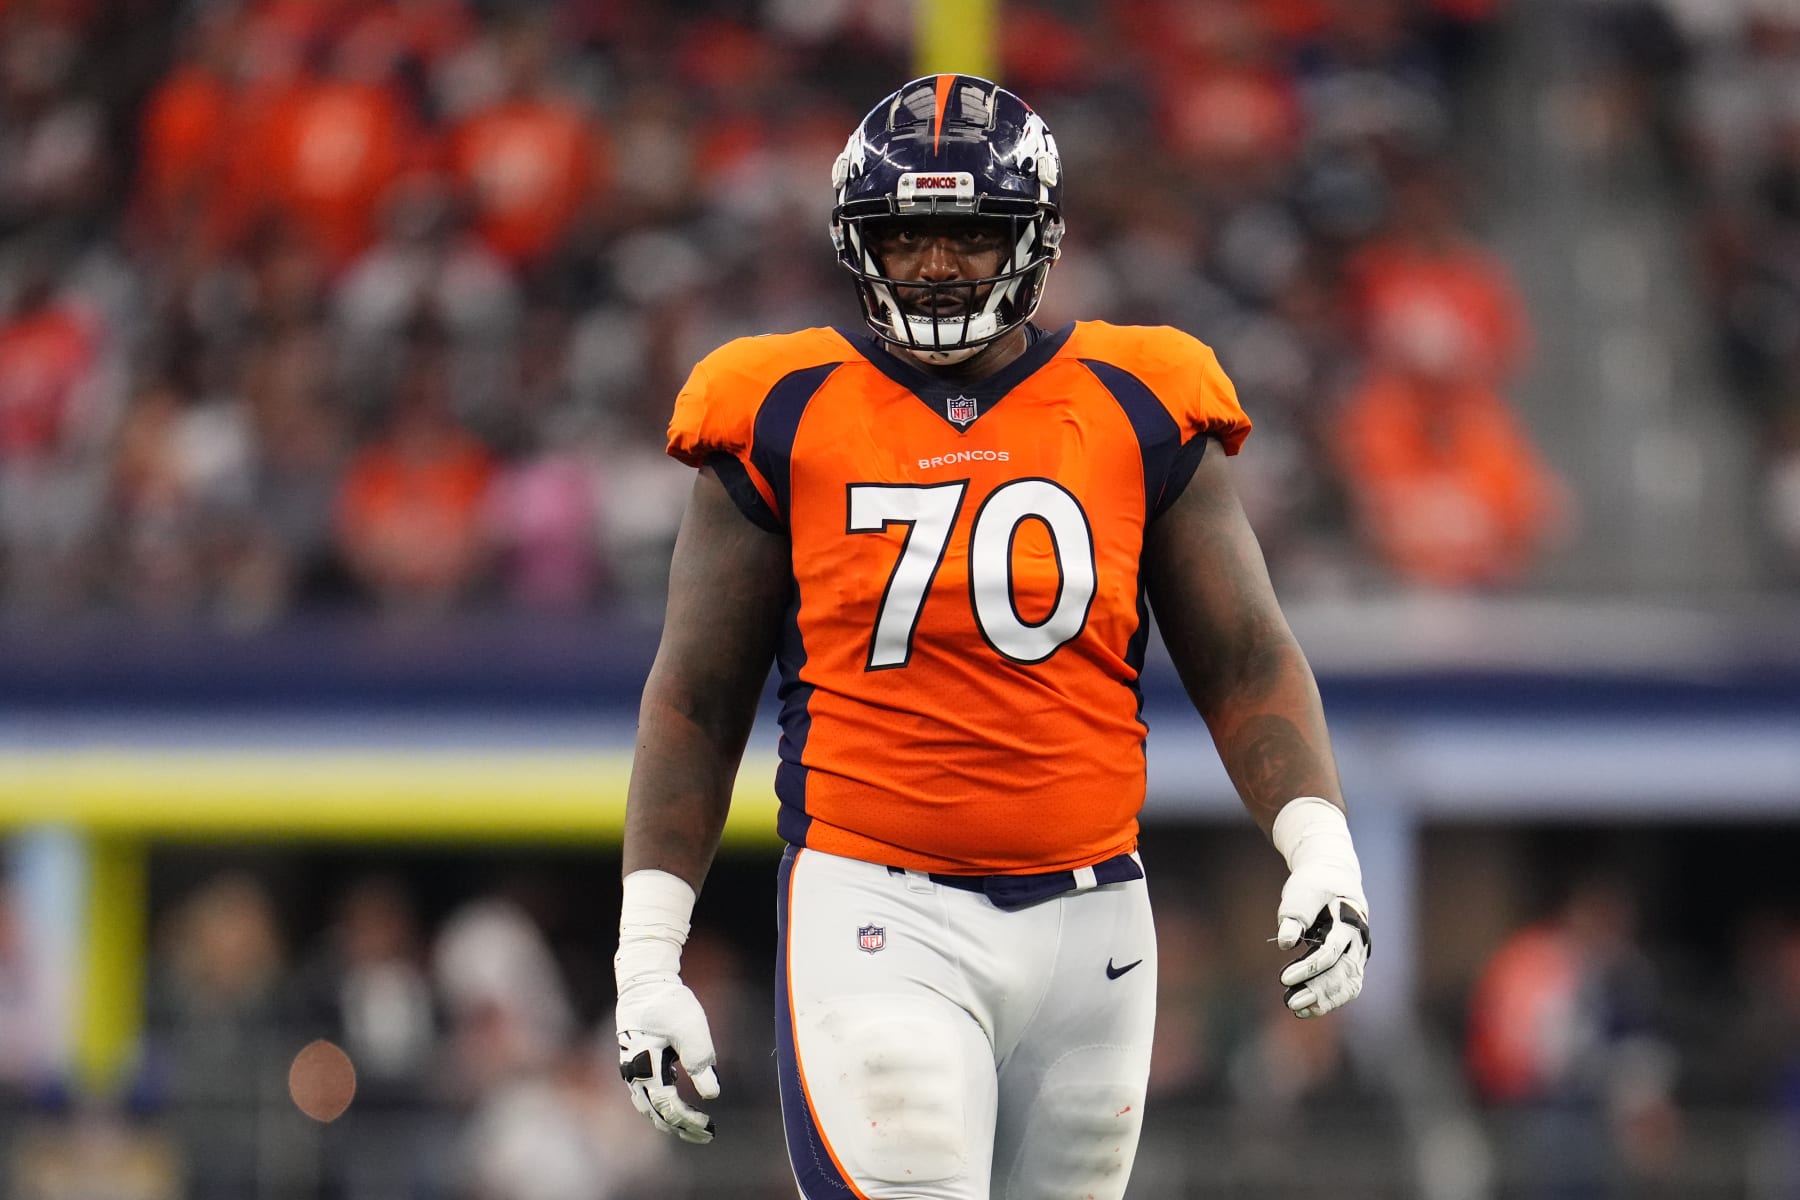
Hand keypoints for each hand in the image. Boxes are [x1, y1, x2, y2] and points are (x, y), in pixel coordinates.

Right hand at [616, 975, 719, 1143]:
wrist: (644, 980)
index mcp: (645, 1067)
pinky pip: (646, 1093)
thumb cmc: (667, 1001)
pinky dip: (661, 1105)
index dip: (689, 1120)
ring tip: (689, 1127)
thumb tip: (712, 1093)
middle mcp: (634, 1073)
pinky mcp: (636, 1060)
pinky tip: (676, 1103)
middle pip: (655, 1113)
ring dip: (668, 1119)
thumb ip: (700, 1060)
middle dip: (680, 1127)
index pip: (668, 1106)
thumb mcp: (690, 1028)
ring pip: (648, 1106)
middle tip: (705, 1135)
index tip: (709, 1126)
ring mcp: (632, 1068)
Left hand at [1270, 796, 1369, 1018]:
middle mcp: (1358, 940)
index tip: (1284, 978)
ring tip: (1296, 1009)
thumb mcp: (1303, 891)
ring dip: (1325, 999)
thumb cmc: (1315, 884)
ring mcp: (1358, 953)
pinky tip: (1308, 1009)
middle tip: (1290, 1003)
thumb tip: (1284, 943)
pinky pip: (1348, 986)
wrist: (1335, 879)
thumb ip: (1294, 915)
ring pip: (1349, 983)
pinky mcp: (1353, 962)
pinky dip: (1331, 1000)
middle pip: (1344, 972)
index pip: (1332, 951)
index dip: (1309, 968)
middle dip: (1318, 990)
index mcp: (1348, 920)